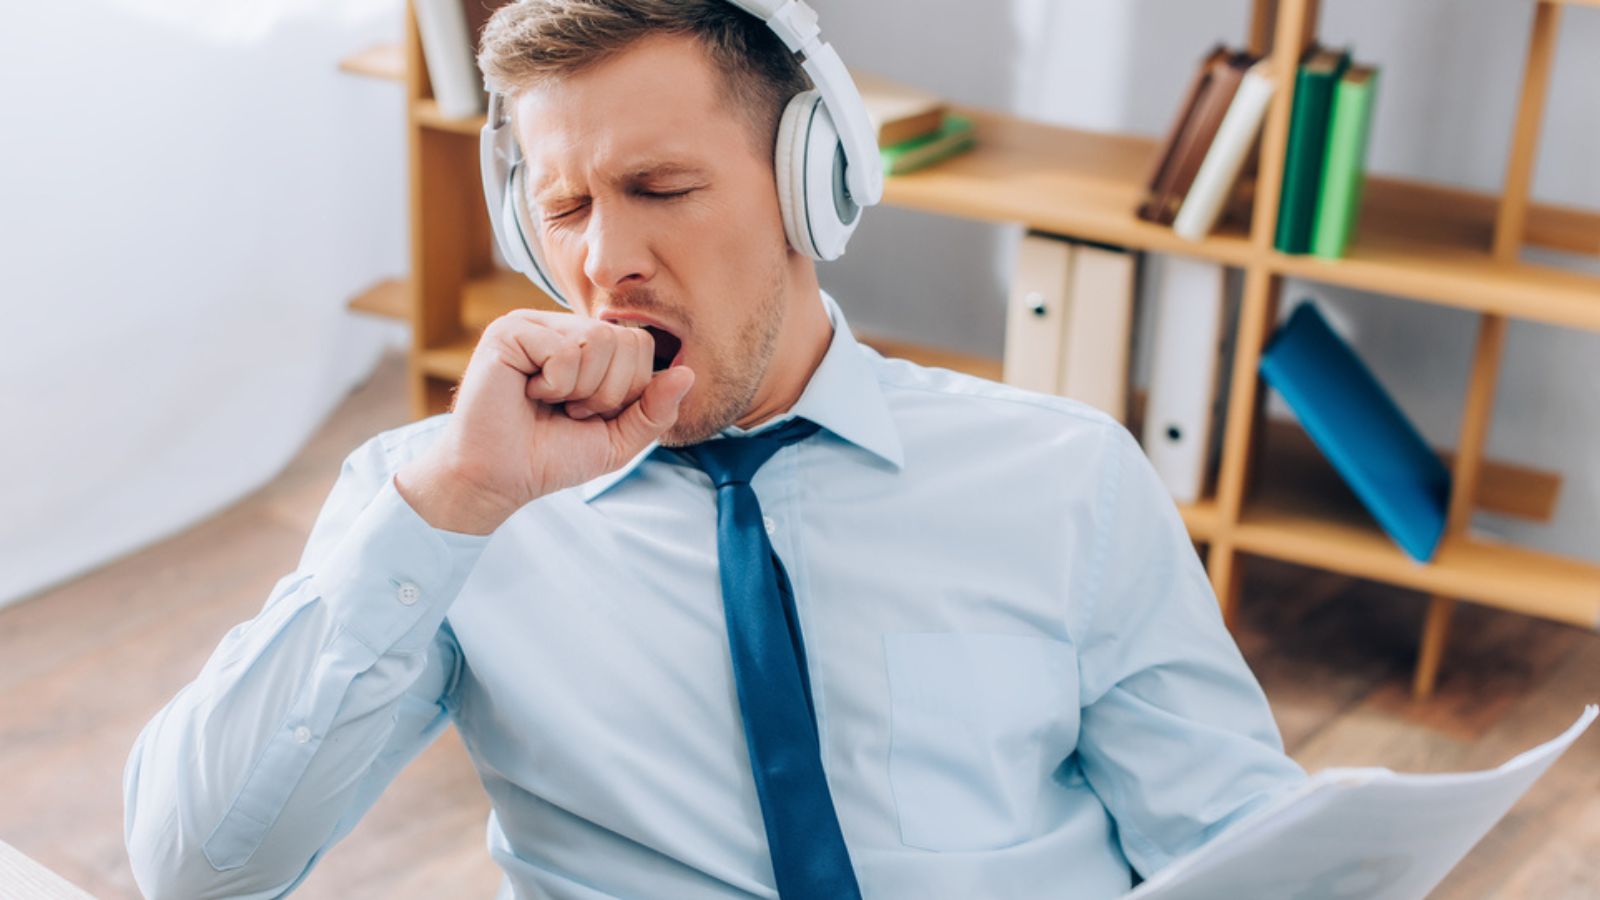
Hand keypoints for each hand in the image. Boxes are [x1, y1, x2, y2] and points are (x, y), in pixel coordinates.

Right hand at [395, 310, 694, 533]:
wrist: (498, 479)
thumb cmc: (550, 456)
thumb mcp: (618, 439)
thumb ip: (655, 410)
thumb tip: (688, 375)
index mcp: (588, 345)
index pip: (641, 344)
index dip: (627, 390)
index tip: (591, 413)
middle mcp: (562, 327)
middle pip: (625, 340)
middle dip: (607, 392)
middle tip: (569, 410)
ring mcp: (535, 323)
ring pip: (599, 341)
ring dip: (581, 390)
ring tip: (550, 402)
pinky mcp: (510, 331)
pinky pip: (566, 350)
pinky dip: (556, 384)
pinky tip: (528, 392)